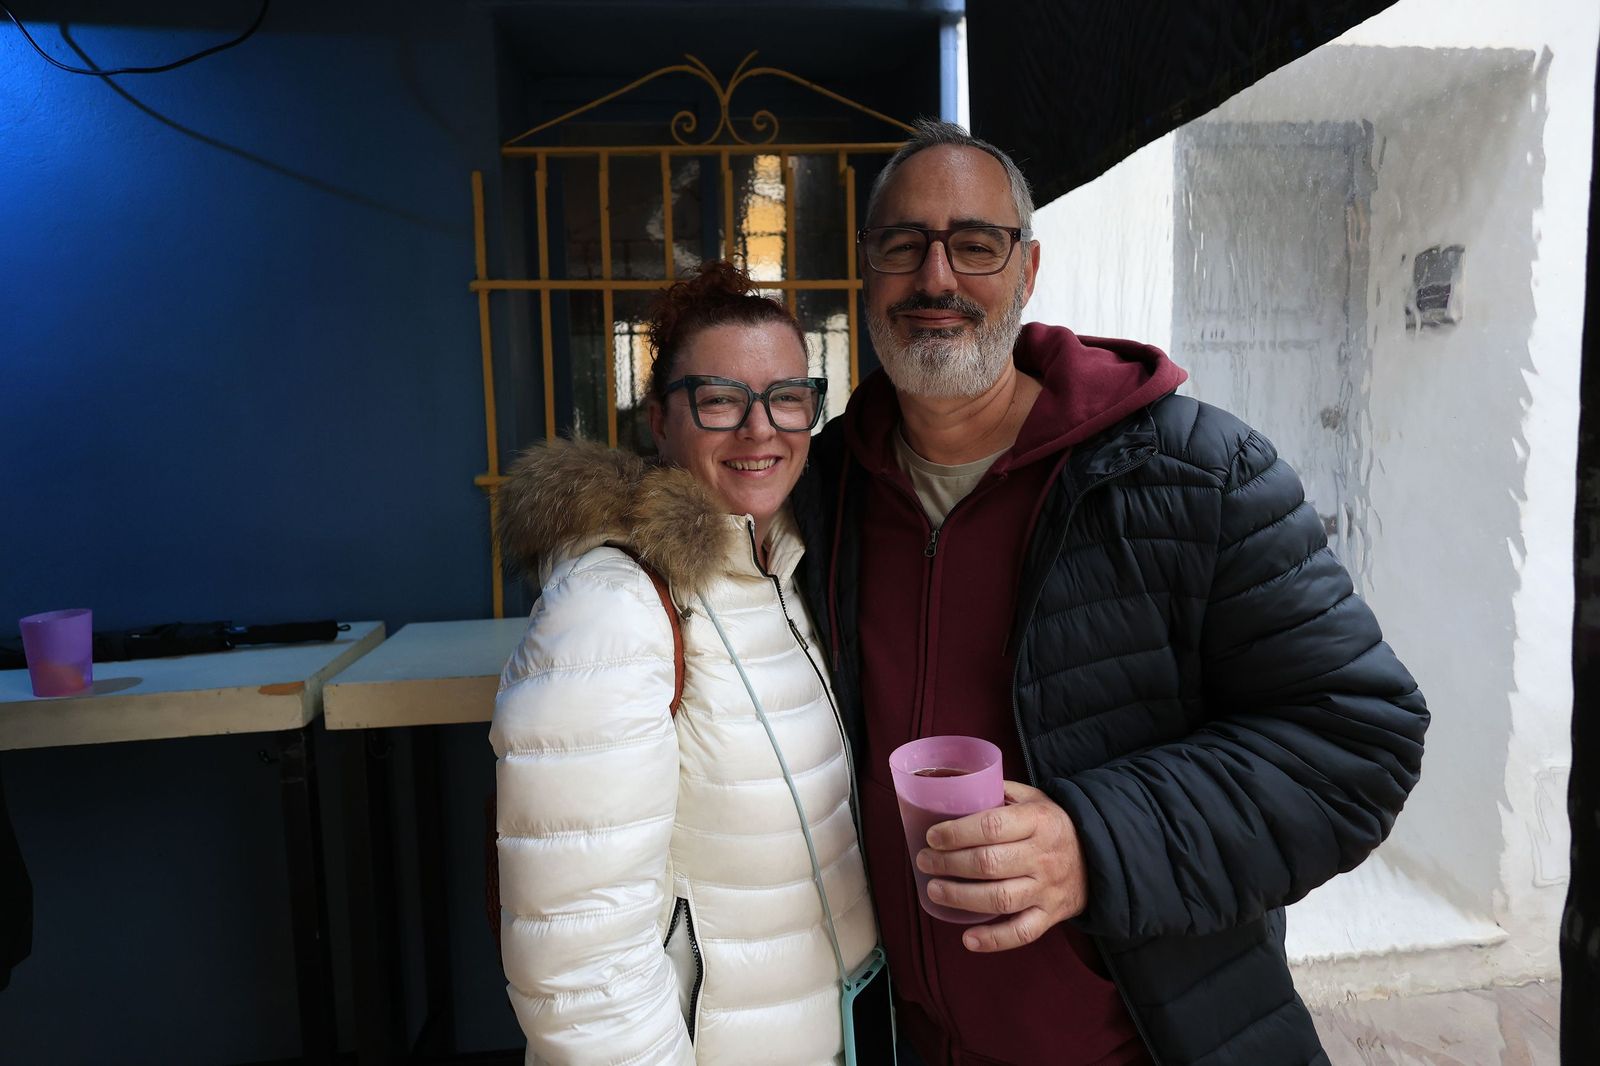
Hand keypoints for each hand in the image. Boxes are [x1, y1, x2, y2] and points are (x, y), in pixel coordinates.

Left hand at [916, 781, 1087, 951]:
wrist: (1099, 856)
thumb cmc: (1052, 824)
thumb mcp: (1033, 798)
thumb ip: (999, 793)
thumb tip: (956, 790)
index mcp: (1038, 821)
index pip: (992, 826)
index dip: (957, 833)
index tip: (932, 836)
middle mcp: (1043, 856)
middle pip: (989, 864)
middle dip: (949, 864)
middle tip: (924, 861)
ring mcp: (1047, 889)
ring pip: (1000, 899)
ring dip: (960, 897)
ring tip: (934, 890)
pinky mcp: (1050, 915)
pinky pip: (1022, 932)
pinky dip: (994, 940)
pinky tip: (967, 938)